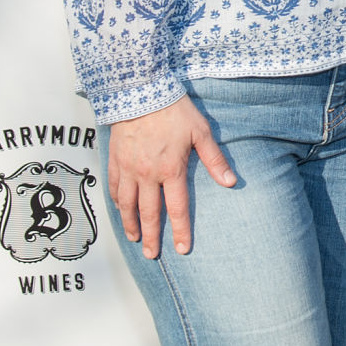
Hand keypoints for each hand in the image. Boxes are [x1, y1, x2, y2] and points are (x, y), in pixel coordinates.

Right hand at [106, 96, 235, 258]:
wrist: (140, 90)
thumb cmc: (174, 110)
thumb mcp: (201, 132)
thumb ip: (215, 160)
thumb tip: (231, 182)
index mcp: (171, 170)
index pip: (177, 209)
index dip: (180, 232)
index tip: (181, 250)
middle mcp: (148, 174)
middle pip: (148, 214)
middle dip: (150, 237)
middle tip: (151, 255)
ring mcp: (128, 168)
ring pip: (127, 204)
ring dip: (130, 224)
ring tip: (134, 239)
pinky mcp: (115, 159)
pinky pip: (114, 186)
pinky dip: (117, 201)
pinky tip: (120, 209)